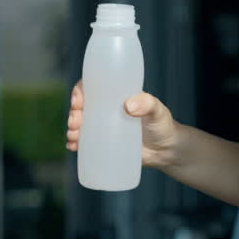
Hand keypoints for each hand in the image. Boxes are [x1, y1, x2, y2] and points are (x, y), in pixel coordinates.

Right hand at [65, 79, 181, 169]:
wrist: (166, 151)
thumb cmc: (163, 125)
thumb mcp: (158, 111)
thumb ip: (148, 104)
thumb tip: (128, 106)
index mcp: (116, 95)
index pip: (93, 87)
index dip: (80, 91)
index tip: (78, 101)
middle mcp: (107, 109)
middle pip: (83, 106)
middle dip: (73, 113)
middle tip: (75, 123)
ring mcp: (104, 126)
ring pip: (81, 123)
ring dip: (72, 128)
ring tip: (74, 137)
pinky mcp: (105, 143)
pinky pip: (85, 141)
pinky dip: (76, 143)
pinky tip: (73, 146)